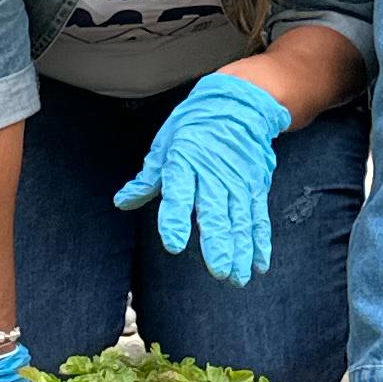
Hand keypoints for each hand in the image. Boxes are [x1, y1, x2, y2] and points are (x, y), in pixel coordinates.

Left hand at [113, 68, 289, 285]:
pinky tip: (259, 264)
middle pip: (216, 212)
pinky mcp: (255, 187)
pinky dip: (260, 242)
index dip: (176, 219)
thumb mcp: (164, 145)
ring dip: (240, 251)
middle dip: (218, 243)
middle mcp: (213, 174)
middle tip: (219, 271)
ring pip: (240, 220)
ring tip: (237, 278)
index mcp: (185, 162)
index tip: (175, 244)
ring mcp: (237, 182)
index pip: (179, 193)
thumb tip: (123, 201)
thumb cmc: (193, 126)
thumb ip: (148, 178)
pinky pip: (258, 217)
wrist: (238, 103)